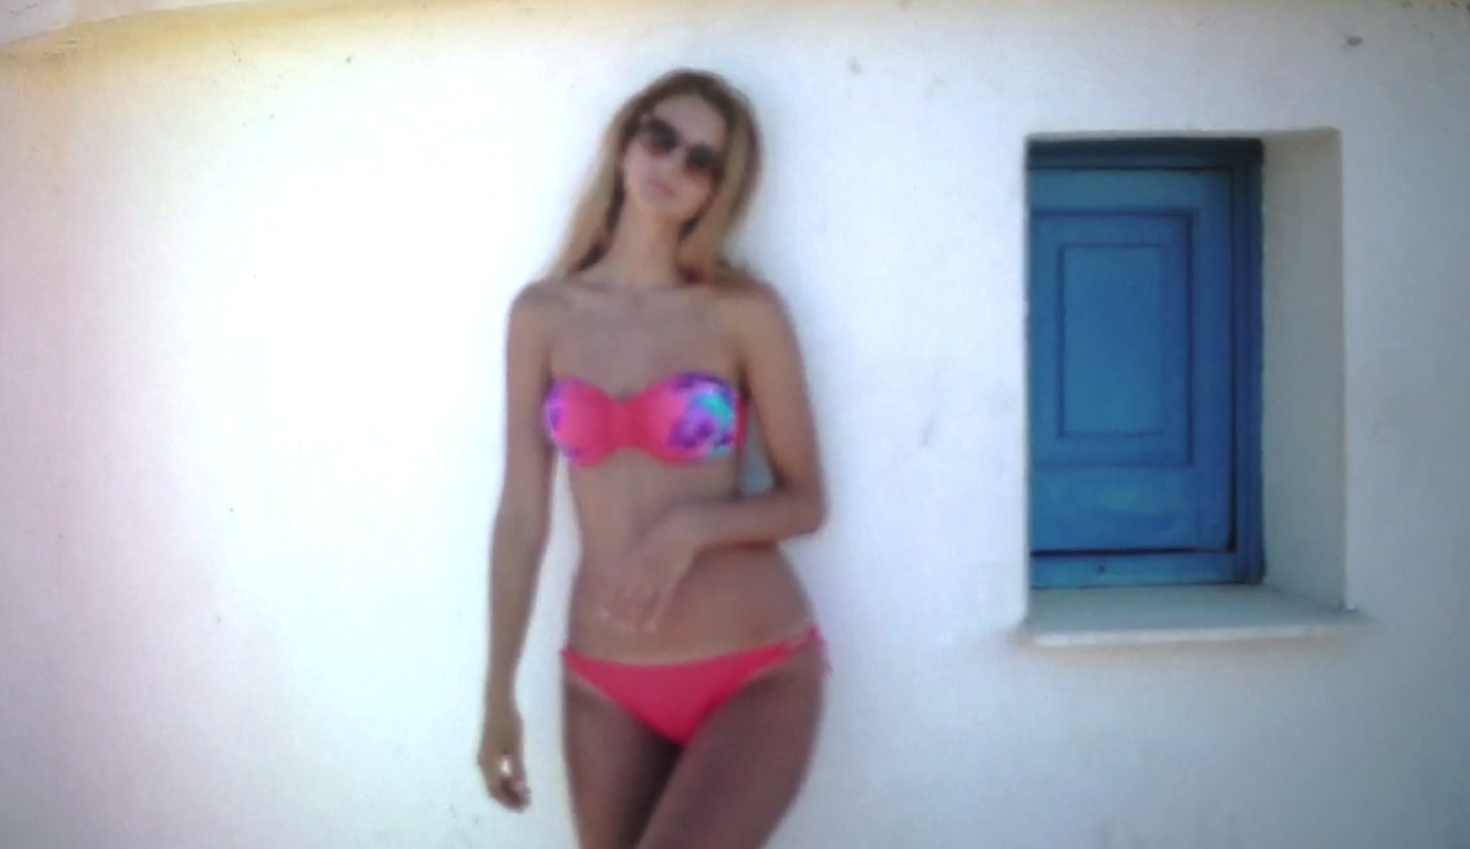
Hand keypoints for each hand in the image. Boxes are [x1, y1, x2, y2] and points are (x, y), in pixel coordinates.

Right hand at [478, 697, 529, 811]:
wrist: (497, 703)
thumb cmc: (508, 722)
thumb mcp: (515, 747)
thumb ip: (517, 769)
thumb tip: (520, 789)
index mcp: (487, 763)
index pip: (495, 790)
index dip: (509, 801)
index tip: (524, 805)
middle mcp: (482, 764)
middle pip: (493, 789)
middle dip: (509, 798)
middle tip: (527, 803)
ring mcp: (483, 759)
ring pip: (493, 782)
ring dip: (508, 790)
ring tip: (524, 793)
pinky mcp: (487, 754)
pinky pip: (494, 774)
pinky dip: (505, 781)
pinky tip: (518, 781)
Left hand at [599, 509, 699, 632]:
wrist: (680, 530)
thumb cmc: (660, 536)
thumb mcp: (642, 544)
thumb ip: (631, 557)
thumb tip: (621, 567)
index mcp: (632, 560)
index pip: (615, 583)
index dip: (607, 598)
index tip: (600, 613)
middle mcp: (640, 570)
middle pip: (626, 594)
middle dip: (617, 609)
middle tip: (609, 623)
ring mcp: (655, 577)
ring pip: (642, 600)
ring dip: (634, 614)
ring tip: (627, 629)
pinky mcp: (670, 581)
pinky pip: (661, 602)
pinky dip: (655, 614)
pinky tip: (649, 626)